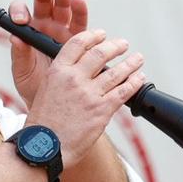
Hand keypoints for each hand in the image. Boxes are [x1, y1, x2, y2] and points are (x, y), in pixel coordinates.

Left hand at [9, 0, 91, 108]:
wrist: (55, 103)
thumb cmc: (33, 86)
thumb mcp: (22, 72)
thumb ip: (20, 55)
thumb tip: (15, 38)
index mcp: (28, 32)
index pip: (21, 14)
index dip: (20, 12)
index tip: (20, 20)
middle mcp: (46, 27)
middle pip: (45, 3)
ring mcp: (63, 30)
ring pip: (63, 7)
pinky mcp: (79, 39)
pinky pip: (80, 22)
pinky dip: (80, 10)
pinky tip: (79, 1)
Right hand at [23, 27, 146, 169]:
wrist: (44, 146)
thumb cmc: (43, 122)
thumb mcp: (45, 90)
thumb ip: (62, 76)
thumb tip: (79, 68)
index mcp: (57, 71)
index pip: (78, 43)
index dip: (93, 36)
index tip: (102, 34)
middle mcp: (74, 79)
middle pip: (100, 54)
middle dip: (116, 46)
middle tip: (123, 44)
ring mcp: (89, 94)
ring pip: (116, 72)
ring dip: (131, 63)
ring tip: (138, 59)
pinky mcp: (102, 110)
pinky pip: (123, 92)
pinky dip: (134, 83)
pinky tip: (140, 78)